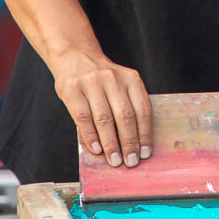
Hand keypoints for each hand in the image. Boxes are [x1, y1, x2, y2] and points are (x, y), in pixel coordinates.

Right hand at [52, 50, 152, 167]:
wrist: (74, 56)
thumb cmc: (102, 79)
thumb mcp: (120, 84)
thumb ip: (126, 106)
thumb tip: (133, 144)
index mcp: (131, 78)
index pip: (143, 109)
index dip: (145, 134)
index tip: (146, 153)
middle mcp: (113, 79)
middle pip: (125, 116)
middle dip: (129, 143)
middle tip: (130, 162)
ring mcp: (91, 83)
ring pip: (104, 119)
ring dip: (111, 144)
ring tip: (114, 160)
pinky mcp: (72, 89)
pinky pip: (83, 118)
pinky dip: (91, 136)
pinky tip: (96, 150)